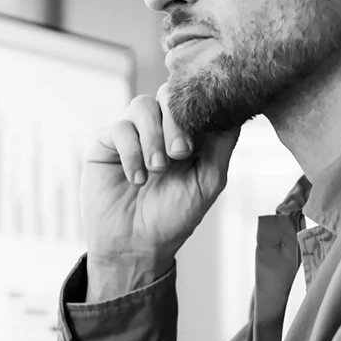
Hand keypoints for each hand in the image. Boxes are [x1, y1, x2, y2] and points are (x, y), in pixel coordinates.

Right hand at [82, 84, 236, 299]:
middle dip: (176, 120)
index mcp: (186, 133)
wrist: (135, 247)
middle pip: (168, 94)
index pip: (193, 100)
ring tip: (157, 169)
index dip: (199, 106)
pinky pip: (119, 128)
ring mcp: (132, 134)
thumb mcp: (208, 181)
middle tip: (179, 153)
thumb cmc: (172, 218)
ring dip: (152, 137)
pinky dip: (131, 152)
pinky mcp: (105, 143)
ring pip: (142, 105)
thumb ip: (221, 145)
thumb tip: (234, 110)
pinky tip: (137, 178)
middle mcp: (159, 129)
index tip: (204, 130)